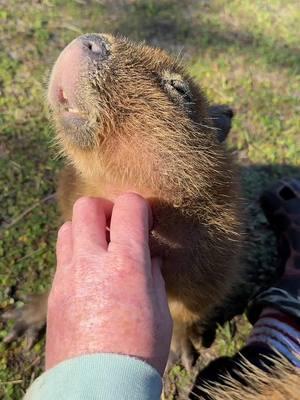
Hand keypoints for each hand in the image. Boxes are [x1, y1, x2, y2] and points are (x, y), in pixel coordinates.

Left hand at [46, 194, 172, 375]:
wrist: (99, 384)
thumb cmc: (139, 349)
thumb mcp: (159, 307)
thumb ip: (152, 273)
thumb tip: (149, 256)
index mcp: (126, 264)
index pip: (128, 207)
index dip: (139, 205)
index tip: (144, 218)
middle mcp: (92, 262)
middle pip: (87, 207)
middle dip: (105, 208)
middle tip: (117, 227)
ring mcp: (68, 275)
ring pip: (68, 227)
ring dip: (85, 230)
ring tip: (100, 249)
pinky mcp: (54, 291)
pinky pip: (62, 257)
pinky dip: (76, 254)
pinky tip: (89, 275)